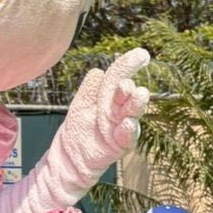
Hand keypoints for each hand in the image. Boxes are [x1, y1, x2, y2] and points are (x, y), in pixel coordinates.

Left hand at [62, 48, 150, 174]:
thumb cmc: (79, 129)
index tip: (142, 55)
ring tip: (139, 94)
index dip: (128, 65)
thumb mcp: (81, 105)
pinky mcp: (119, 145)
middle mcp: (119, 110)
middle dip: (128, 88)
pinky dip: (129, 130)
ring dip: (136, 104)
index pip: (119, 76)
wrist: (70, 157)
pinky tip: (128, 122)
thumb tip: (98, 71)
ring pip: (132, 113)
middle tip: (126, 83)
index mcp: (109, 96)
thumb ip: (89, 89)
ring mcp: (121, 128)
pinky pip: (127, 137)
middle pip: (127, 95)